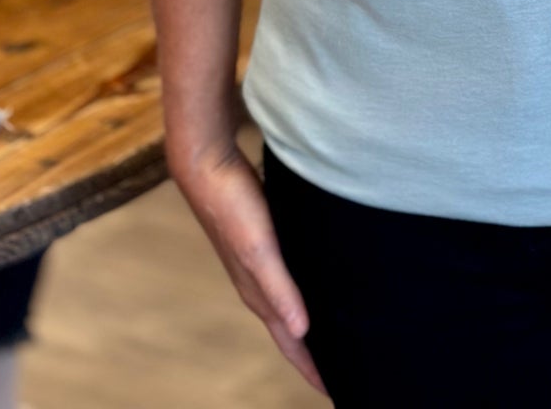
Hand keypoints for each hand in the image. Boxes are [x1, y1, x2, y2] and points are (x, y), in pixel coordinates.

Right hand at [173, 139, 326, 395]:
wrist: (207, 164)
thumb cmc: (231, 205)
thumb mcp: (258, 249)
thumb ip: (279, 288)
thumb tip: (302, 331)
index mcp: (258, 293)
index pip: (291, 343)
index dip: (311, 369)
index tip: (337, 392)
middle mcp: (259, 284)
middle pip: (290, 330)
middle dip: (312, 356)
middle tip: (344, 373)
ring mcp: (259, 263)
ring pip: (289, 304)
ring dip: (309, 326)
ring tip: (334, 337)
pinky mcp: (265, 240)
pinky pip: (289, 277)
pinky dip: (304, 292)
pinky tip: (319, 284)